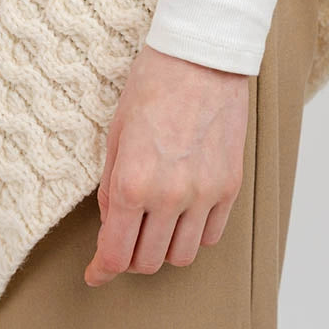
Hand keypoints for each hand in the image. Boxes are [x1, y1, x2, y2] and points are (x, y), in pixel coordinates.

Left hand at [84, 43, 249, 286]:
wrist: (201, 56)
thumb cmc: (154, 82)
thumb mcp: (117, 131)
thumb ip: (112, 184)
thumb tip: (113, 221)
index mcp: (135, 181)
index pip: (116, 254)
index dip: (102, 270)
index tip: (97, 272)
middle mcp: (171, 195)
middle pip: (148, 261)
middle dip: (130, 257)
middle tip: (125, 240)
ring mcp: (205, 192)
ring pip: (183, 254)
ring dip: (164, 248)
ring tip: (156, 226)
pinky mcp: (230, 184)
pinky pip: (213, 233)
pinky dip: (195, 233)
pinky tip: (184, 214)